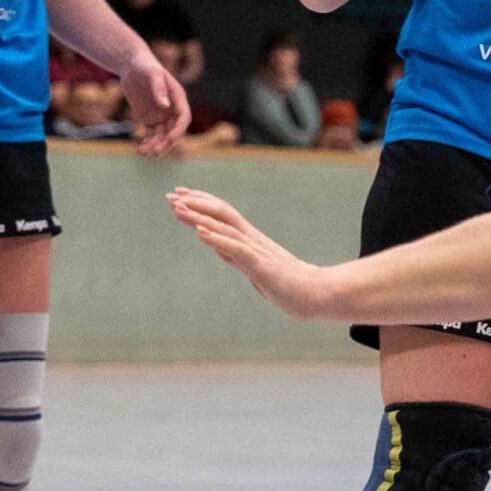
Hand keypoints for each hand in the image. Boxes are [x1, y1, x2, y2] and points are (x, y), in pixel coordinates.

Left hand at [121, 57, 191, 157]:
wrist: (132, 65)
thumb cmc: (145, 66)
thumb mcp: (151, 74)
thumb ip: (159, 89)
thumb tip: (165, 106)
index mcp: (178, 99)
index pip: (183, 118)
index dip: (179, 130)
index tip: (170, 139)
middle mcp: (172, 110)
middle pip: (173, 131)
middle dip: (165, 143)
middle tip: (154, 152)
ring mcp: (161, 116)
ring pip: (161, 136)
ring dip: (154, 146)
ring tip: (142, 153)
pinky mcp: (149, 119)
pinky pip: (150, 135)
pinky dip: (146, 143)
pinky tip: (140, 150)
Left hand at [168, 189, 335, 317]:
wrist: (319, 295)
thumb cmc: (292, 286)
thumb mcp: (257, 270)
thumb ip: (239, 258)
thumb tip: (223, 252)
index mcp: (251, 242)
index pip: (223, 216)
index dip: (201, 204)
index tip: (180, 197)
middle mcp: (253, 240)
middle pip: (221, 214)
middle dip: (195, 204)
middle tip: (171, 195)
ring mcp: (258, 252)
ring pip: (225, 228)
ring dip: (200, 217)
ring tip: (178, 208)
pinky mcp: (262, 266)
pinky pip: (236, 249)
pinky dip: (217, 238)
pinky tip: (200, 231)